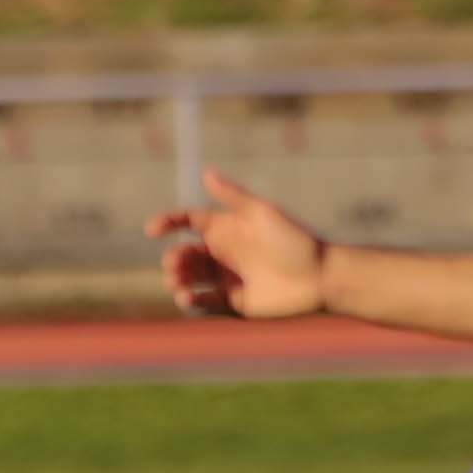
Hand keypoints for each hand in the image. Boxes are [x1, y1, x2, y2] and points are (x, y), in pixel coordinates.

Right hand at [146, 169, 326, 320]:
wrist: (319, 277)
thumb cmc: (293, 240)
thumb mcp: (261, 213)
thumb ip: (232, 196)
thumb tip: (204, 172)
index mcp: (226, 227)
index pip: (187, 222)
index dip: (167, 223)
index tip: (152, 231)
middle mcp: (223, 252)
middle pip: (184, 253)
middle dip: (173, 258)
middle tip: (174, 264)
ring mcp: (226, 277)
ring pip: (189, 278)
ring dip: (176, 279)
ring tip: (177, 282)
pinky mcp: (233, 301)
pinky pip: (204, 301)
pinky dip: (190, 300)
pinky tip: (187, 297)